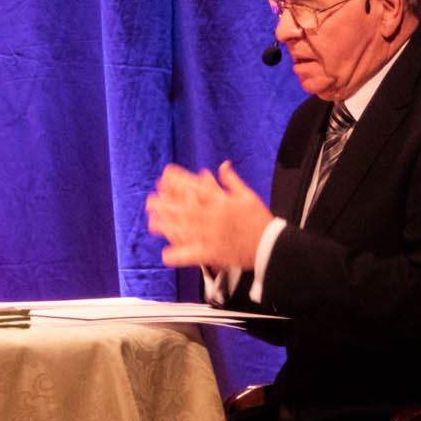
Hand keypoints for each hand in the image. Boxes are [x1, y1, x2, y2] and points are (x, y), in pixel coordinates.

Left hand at [145, 160, 271, 271]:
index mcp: (222, 202)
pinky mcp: (214, 254)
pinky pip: (193, 255)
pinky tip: (165, 254)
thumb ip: (232, 181)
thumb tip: (222, 165)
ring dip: (167, 226)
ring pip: (185, 230)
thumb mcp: (247, 195)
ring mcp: (212, 236)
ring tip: (152, 223)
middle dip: (166, 205)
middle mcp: (214, 218)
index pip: (196, 189)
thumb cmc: (259, 219)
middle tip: (150, 202)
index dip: (179, 183)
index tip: (165, 177)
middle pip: (185, 210)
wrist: (270, 245)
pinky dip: (179, 256)